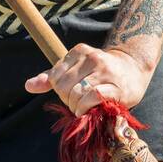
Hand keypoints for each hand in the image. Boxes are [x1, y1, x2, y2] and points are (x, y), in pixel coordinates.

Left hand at [25, 43, 149, 114]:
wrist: (134, 68)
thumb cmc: (102, 71)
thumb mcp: (76, 69)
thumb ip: (52, 77)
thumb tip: (28, 86)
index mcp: (79, 51)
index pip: (55, 77)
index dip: (60, 91)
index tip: (71, 93)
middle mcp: (92, 57)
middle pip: (64, 87)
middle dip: (68, 100)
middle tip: (78, 102)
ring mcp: (104, 71)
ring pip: (76, 94)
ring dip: (77, 107)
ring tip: (84, 107)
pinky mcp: (115, 86)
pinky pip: (92, 99)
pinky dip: (86, 108)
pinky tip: (91, 109)